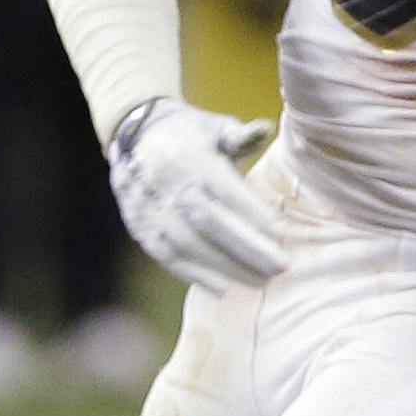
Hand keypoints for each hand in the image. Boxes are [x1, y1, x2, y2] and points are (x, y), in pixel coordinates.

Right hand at [108, 98, 287, 294]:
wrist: (133, 135)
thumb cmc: (188, 134)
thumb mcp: (214, 127)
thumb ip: (241, 135)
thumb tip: (266, 128)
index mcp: (190, 157)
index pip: (225, 191)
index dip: (254, 215)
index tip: (282, 233)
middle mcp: (167, 183)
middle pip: (209, 222)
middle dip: (247, 248)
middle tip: (280, 266)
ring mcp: (151, 208)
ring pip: (189, 244)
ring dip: (226, 267)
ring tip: (260, 281)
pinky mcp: (141, 227)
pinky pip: (166, 256)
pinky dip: (193, 274)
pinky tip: (221, 288)